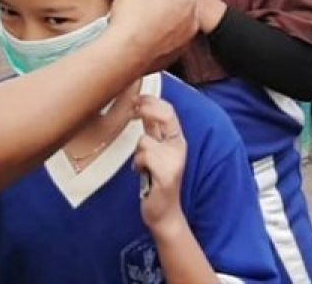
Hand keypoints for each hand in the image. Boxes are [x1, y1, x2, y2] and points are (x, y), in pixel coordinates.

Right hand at [110, 0, 195, 72]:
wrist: (124, 53)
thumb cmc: (132, 14)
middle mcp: (193, 18)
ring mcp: (185, 39)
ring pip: (173, 18)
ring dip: (159, 14)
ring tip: (138, 16)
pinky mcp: (174, 55)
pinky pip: (166, 37)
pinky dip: (156, 33)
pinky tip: (139, 33)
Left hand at [133, 95, 187, 232]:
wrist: (164, 213)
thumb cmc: (156, 181)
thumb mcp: (155, 151)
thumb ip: (152, 131)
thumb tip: (141, 106)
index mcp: (176, 140)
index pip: (168, 110)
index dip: (151, 100)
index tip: (135, 97)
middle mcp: (178, 147)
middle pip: (164, 115)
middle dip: (146, 108)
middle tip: (133, 108)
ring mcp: (174, 160)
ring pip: (145, 140)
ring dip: (138, 151)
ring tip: (141, 165)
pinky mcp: (167, 174)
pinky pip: (144, 156)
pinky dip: (138, 164)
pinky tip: (141, 173)